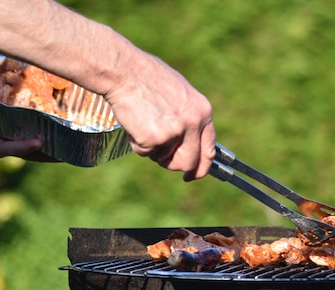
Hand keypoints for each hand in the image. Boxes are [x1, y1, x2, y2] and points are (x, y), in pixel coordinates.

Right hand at [104, 49, 215, 180]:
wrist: (125, 71)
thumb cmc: (148, 78)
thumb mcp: (180, 94)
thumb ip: (189, 118)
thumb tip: (190, 145)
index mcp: (203, 111)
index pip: (209, 150)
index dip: (201, 167)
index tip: (192, 175)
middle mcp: (193, 123)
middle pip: (189, 163)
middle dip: (174, 164)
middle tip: (161, 158)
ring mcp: (175, 132)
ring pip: (164, 159)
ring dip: (152, 149)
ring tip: (143, 123)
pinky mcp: (154, 138)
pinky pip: (145, 152)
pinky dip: (136, 143)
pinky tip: (134, 122)